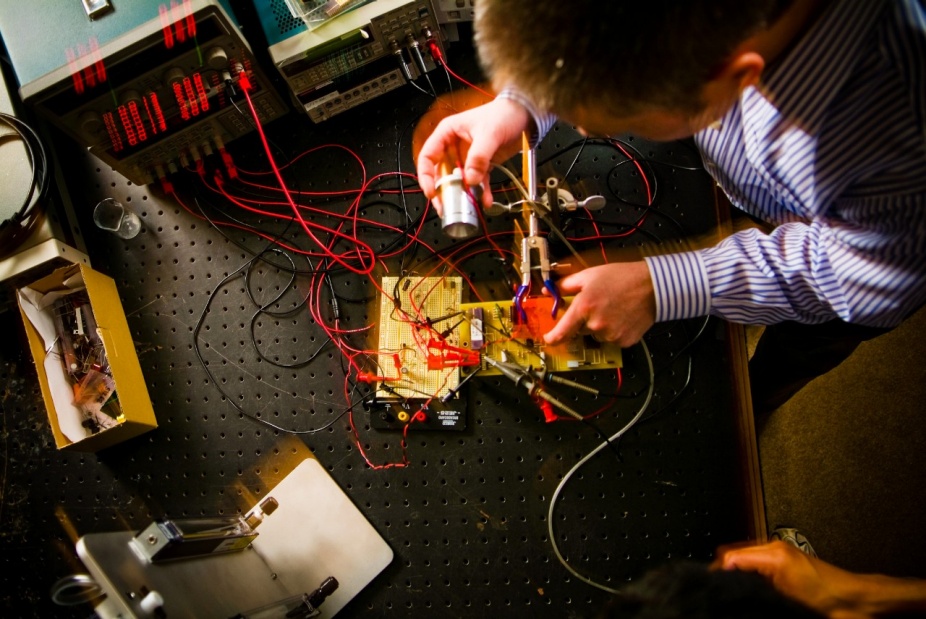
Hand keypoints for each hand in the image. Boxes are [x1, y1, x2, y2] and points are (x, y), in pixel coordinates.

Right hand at [415, 97, 529, 211]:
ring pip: (458, 181)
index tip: (432, 191)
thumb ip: (479, 156)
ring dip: (461, 195)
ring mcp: (467, 157)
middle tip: (445, 206)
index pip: (427, 157)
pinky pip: (477, 182)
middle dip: (443, 191)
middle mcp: (454, 147)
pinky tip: (485, 200)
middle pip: (441, 173)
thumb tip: (470, 179)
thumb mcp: (489, 134)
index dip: (426, 176)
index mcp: (447, 133)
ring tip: (465, 206)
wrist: (524, 115)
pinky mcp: (481, 165)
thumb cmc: (503, 114)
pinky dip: (480, 192)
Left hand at [543, 262, 655, 347]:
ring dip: (599, 325)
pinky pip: (612, 339)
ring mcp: (611, 335)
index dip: (552, 338)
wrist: (652, 286)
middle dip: (584, 320)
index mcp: (584, 307)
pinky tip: (621, 316)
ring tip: (612, 308)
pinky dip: (614, 330)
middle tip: (596, 305)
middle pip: (580, 330)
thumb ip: (566, 285)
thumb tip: (550, 291)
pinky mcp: (624, 341)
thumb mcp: (589, 275)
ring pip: (596, 334)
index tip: (549, 338)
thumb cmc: (622, 278)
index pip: (561, 332)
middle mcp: (596, 324)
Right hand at [717, 541, 925, 617]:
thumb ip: (751, 578)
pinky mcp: (786, 562)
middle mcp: (774, 548)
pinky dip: (747, 572)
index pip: (728, 556)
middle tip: (716, 588)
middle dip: (722, 569)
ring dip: (734, 571)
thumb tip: (723, 573)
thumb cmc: (829, 600)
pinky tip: (748, 587)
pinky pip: (756, 562)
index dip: (716, 571)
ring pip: (742, 557)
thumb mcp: (783, 597)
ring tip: (729, 587)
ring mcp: (781, 554)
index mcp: (771, 553)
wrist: (856, 602)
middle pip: (732, 553)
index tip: (709, 584)